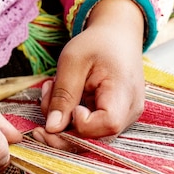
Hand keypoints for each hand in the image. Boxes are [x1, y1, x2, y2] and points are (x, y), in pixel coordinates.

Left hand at [33, 0, 145, 147]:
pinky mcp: (114, 118)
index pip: (108, 124)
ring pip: (89, 136)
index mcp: (124, 91)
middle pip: (96, 137)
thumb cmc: (97, 44)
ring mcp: (124, 117)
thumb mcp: (73, 61)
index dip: (83, 123)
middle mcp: (129, 111)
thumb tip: (51, 128)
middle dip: (62, 127)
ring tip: (52, 90)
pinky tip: (61, 97)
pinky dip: (70, 118)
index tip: (71, 106)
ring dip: (62, 121)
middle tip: (44, 101)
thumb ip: (63, 96)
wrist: (117, 36)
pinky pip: (90, 128)